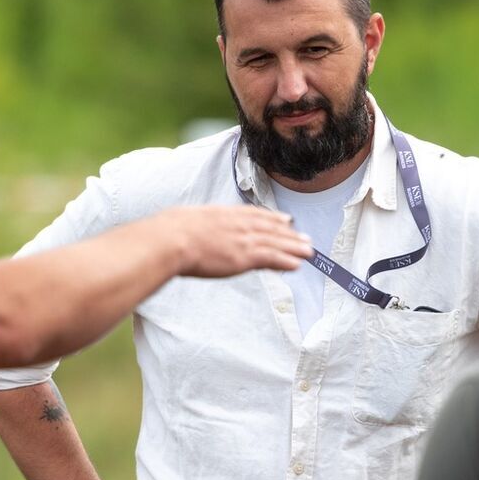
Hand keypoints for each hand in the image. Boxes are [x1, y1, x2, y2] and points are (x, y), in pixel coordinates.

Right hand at [160, 205, 310, 277]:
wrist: (171, 239)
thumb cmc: (169, 233)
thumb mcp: (186, 222)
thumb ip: (197, 228)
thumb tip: (189, 233)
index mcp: (224, 214)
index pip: (254, 215)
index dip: (272, 218)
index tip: (285, 220)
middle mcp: (238, 224)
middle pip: (270, 228)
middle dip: (290, 234)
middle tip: (305, 239)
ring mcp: (242, 239)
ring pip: (276, 243)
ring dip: (294, 248)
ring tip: (308, 252)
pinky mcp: (244, 256)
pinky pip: (271, 258)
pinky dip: (286, 261)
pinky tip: (296, 265)